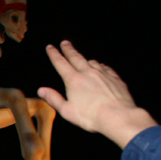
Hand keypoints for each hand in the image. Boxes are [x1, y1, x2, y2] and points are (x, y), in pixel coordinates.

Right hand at [38, 41, 156, 147]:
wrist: (118, 116)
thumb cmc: (91, 116)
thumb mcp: (66, 110)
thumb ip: (53, 98)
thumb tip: (42, 90)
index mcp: (74, 80)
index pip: (61, 63)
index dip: (54, 54)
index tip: (50, 47)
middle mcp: (88, 73)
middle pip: (76, 57)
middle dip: (69, 49)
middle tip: (65, 43)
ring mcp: (103, 74)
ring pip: (92, 62)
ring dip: (85, 59)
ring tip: (83, 59)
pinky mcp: (115, 79)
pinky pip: (106, 68)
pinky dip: (101, 66)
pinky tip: (101, 68)